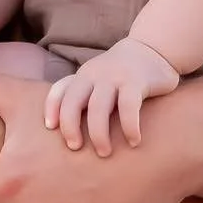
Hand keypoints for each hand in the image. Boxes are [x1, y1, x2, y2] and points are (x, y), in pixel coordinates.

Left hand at [45, 38, 181, 155]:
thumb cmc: (121, 74)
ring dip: (98, 133)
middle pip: (73, 101)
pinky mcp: (137, 81)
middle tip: (75, 148)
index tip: (50, 128)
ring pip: (98, 107)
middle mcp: (95, 75)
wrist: (152, 50)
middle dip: (70, 127)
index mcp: (83, 76)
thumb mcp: (98, 79)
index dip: (51, 108)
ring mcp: (115, 77)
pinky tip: (134, 141)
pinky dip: (129, 127)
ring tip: (104, 153)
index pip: (59, 90)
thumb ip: (83, 95)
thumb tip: (64, 130)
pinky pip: (128, 106)